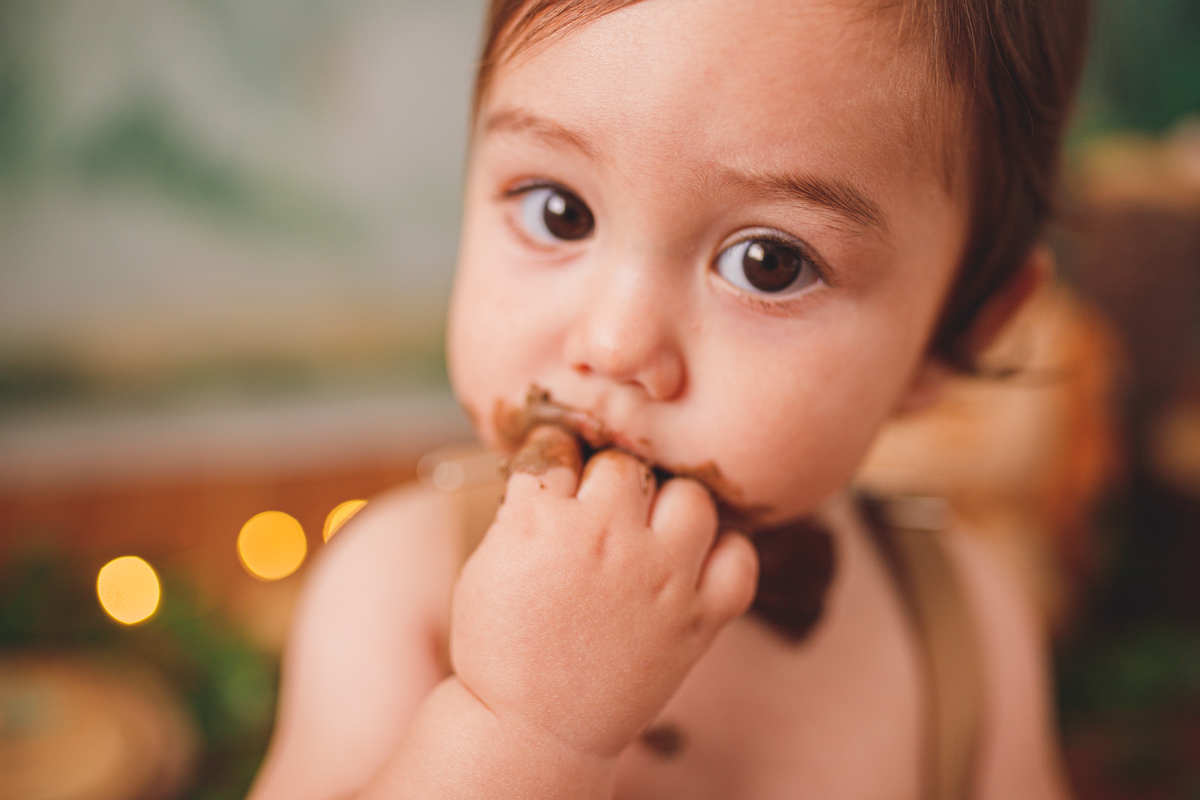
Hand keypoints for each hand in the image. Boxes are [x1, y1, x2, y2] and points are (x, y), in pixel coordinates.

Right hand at [450, 425, 758, 760]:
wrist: (532, 732)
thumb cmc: (502, 646)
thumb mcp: (489, 562)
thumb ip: (526, 507)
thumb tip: (561, 460)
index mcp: (541, 521)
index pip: (559, 445)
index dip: (557, 456)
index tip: (558, 474)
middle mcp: (605, 539)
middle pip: (626, 465)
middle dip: (611, 480)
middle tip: (603, 510)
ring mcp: (658, 578)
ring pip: (689, 496)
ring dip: (669, 506)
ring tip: (651, 530)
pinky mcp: (696, 618)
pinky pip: (737, 558)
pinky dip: (722, 554)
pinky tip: (694, 561)